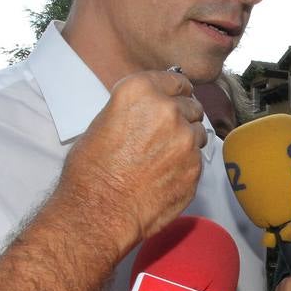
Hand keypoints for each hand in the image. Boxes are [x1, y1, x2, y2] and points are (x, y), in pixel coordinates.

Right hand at [57, 69, 206, 253]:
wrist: (100, 212)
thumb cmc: (91, 171)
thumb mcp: (103, 123)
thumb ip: (134, 109)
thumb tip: (148, 111)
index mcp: (140, 91)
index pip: (176, 79)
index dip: (175, 91)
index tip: (175, 97)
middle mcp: (168, 110)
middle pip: (191, 105)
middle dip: (182, 117)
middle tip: (164, 134)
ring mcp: (186, 139)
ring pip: (198, 132)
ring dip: (187, 140)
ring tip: (163, 157)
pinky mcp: (196, 167)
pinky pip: (197, 159)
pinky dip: (187, 165)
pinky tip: (166, 175)